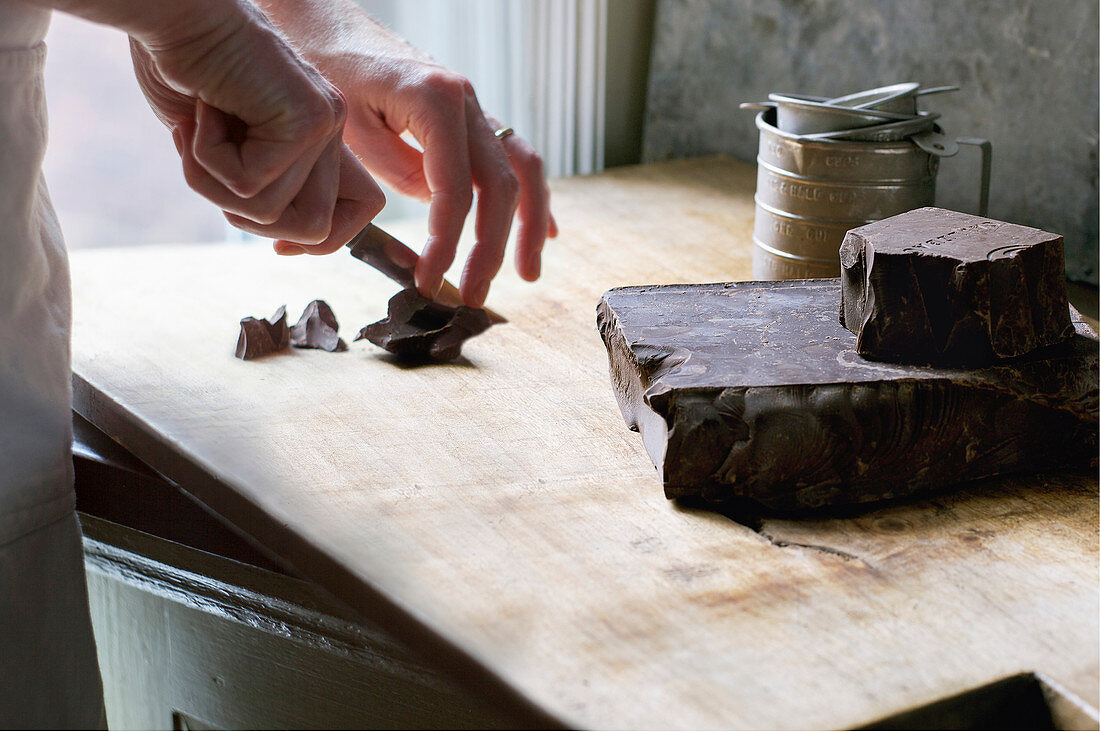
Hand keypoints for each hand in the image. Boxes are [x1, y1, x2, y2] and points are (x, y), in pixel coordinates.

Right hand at [125, 0, 384, 253]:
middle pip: (316, 229)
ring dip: (216, 186)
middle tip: (208, 166)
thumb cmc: (180, 68)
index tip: (275, 243)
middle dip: (249, 218)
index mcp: (319, 136)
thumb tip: (288, 242)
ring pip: (276, 214)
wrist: (167, 11)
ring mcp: (325, 122)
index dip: (311, 240)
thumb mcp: (221, 145)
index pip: (356, 213)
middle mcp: (331, 128)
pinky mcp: (307, 118)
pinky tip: (204, 110)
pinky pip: (251, 186)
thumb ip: (258, 188)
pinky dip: (207, 160)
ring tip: (200, 129)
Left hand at [255, 0, 557, 307]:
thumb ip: (393, 167)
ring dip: (529, 226)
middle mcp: (468, 102)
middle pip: (499, 187)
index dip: (446, 243)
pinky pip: (515, 159)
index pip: (454, 190)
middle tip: (473, 295)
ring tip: (527, 274)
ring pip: (523, 171)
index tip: (427, 279)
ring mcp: (476, 109)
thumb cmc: (329, 69)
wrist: (329, 26)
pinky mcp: (473, 120)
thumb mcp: (348, 122)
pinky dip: (532, 199)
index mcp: (436, 101)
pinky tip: (547, 234)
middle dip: (490, 248)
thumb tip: (435, 216)